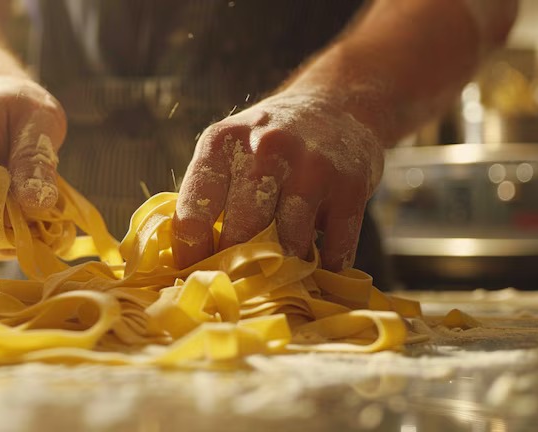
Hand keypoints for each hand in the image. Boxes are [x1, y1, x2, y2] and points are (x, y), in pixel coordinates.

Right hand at [0, 76, 66, 259]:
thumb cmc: (16, 105)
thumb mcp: (38, 119)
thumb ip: (36, 159)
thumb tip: (38, 205)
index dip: (19, 220)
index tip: (50, 208)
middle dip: (20, 231)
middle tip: (52, 211)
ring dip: (14, 237)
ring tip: (38, 208)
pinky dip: (5, 238)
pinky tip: (24, 216)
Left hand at [172, 92, 384, 271]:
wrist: (336, 106)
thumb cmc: (267, 142)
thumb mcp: (227, 150)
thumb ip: (206, 196)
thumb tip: (187, 262)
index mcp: (222, 143)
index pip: (195, 213)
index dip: (192, 254)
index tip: (195, 275)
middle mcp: (265, 149)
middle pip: (241, 233)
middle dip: (238, 266)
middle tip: (239, 283)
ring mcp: (311, 166)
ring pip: (289, 244)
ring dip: (285, 266)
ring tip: (281, 271)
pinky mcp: (350, 185)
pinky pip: (334, 247)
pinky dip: (326, 265)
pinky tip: (319, 263)